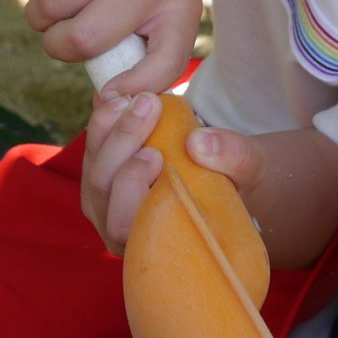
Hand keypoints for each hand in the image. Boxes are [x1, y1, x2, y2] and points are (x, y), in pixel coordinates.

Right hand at [13, 0, 198, 96]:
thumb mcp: (168, 4)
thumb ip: (148, 52)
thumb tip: (110, 103)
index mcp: (181, 7)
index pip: (161, 66)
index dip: (130, 89)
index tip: (106, 92)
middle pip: (80, 39)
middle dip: (56, 44)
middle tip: (58, 33)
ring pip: (50, 7)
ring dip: (38, 14)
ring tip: (51, 4)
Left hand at [81, 93, 262, 254]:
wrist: (215, 172)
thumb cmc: (230, 183)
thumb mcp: (247, 168)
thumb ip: (234, 157)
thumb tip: (199, 143)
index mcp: (152, 240)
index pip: (122, 223)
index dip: (132, 188)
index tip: (157, 154)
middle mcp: (117, 227)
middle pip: (100, 187)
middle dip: (122, 142)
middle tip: (149, 106)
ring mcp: (102, 200)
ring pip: (91, 163)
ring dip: (111, 125)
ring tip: (141, 97)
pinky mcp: (97, 170)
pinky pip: (90, 146)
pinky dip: (105, 119)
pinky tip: (127, 97)